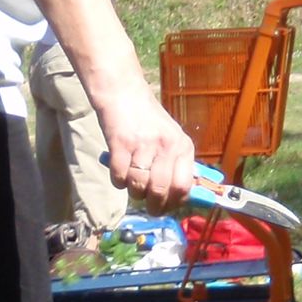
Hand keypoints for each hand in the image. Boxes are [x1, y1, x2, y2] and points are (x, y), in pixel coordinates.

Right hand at [97, 82, 195, 213]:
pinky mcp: (120, 145)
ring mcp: (143, 145)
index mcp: (183, 147)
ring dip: (133, 191)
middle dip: (153, 206)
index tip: (167, 207)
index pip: (184, 187)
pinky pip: (119, 179)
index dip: (175, 203)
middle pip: (160, 192)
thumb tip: (180, 197)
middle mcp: (166, 147)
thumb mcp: (171, 138)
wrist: (124, 94)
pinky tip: (120, 168)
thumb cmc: (148, 120)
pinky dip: (117, 180)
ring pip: (138, 188)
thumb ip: (177, 165)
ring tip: (132, 180)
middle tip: (148, 205)